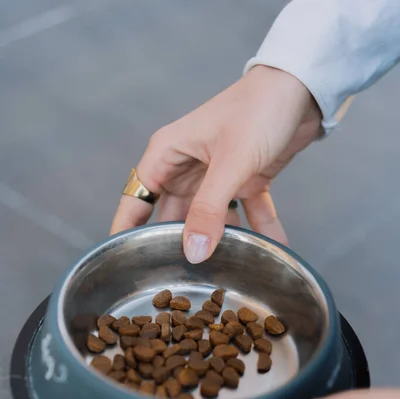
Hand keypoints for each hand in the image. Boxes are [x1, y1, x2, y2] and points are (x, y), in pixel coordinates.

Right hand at [111, 66, 321, 261]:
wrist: (303, 88)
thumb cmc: (258, 110)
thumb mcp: (230, 162)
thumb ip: (209, 209)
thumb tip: (193, 252)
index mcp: (168, 155)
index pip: (136, 200)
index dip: (127, 231)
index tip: (123, 264)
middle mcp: (186, 168)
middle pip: (173, 217)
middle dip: (178, 246)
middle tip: (181, 282)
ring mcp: (216, 176)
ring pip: (209, 220)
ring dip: (220, 242)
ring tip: (224, 273)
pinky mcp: (244, 180)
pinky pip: (246, 213)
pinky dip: (259, 230)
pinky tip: (272, 249)